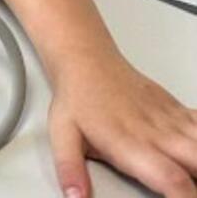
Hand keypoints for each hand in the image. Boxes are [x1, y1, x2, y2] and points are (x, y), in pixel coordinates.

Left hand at [48, 53, 196, 196]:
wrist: (88, 62)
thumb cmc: (77, 98)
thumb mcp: (62, 135)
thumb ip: (70, 168)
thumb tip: (75, 195)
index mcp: (129, 143)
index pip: (171, 178)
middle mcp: (157, 133)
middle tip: (191, 193)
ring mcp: (171, 121)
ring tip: (193, 173)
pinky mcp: (179, 111)